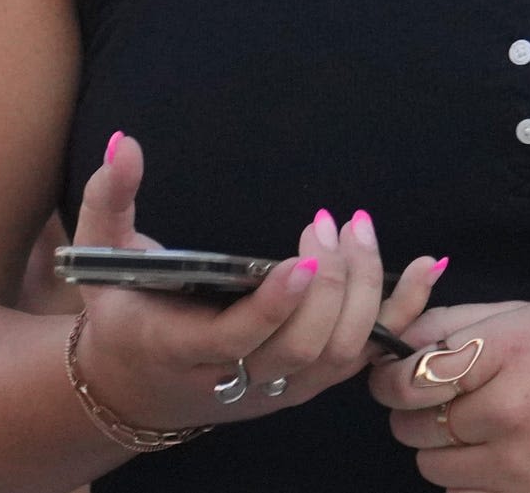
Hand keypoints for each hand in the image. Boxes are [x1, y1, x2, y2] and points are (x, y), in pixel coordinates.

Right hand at [66, 133, 444, 433]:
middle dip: (328, 286)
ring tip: (358, 229)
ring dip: (364, 292)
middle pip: (301, 348)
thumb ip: (109, 199)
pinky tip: (427, 266)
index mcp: (177, 349)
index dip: (275, 306)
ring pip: (339, 356)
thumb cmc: (123, 310)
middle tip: (329, 224)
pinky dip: (403, 312)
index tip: (303, 260)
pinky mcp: (310, 381)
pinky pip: (368, 356)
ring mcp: (279, 387)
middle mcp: (233, 379)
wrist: (136, 385)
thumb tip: (124, 142)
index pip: (237, 340)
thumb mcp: (102, 257)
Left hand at [373, 302, 529, 491]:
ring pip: (430, 466)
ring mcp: (519, 466)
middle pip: (410, 426)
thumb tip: (393, 339)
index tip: (398, 376)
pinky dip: (469, 476)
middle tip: (448, 398)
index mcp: (507, 350)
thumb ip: (454, 322)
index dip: (390, 378)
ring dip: (441, 447)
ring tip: (479, 425)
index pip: (406, 377)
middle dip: (416, 411)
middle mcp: (508, 411)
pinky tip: (501, 453)